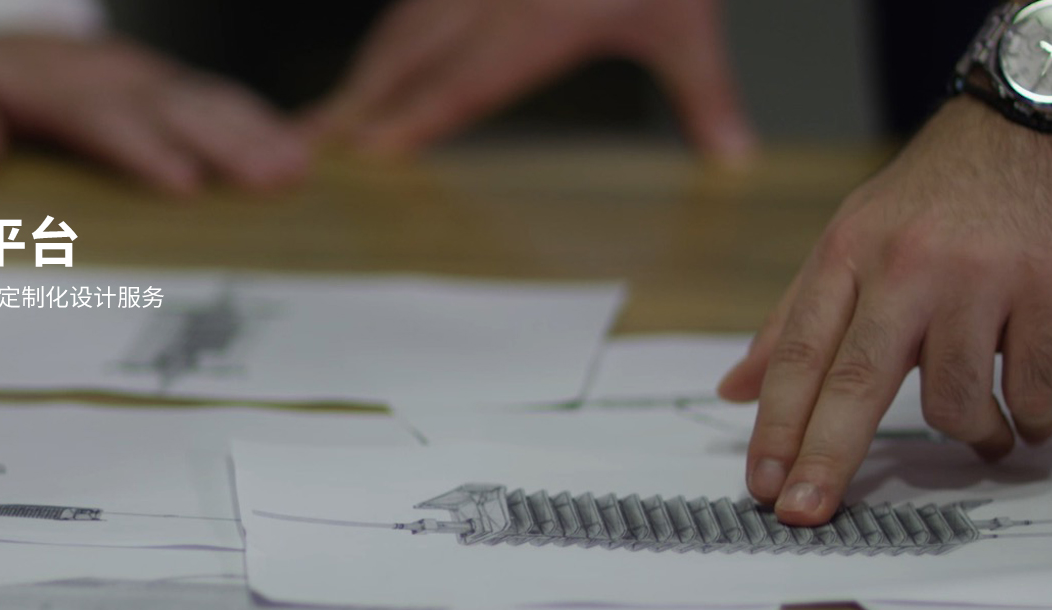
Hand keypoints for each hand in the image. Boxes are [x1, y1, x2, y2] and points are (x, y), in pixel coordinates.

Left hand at [0, 34, 309, 194]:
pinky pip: (222, 102)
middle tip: (275, 178)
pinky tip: (298, 150)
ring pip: (210, 103)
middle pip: (178, 110)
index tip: (184, 184)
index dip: (147, 150)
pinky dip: (263, 124)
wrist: (2, 36)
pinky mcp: (172, 89)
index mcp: (62, 87)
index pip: (108, 118)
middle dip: (229, 144)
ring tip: (297, 169)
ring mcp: (152, 81)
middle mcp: (118, 79)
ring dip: (257, 136)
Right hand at [309, 0, 754, 163]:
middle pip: (416, 50)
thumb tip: (732, 152)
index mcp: (549, 15)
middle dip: (364, 96)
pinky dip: (392, 26)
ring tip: (336, 103)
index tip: (372, 145)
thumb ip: (703, 89)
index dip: (416, 116)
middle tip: (319, 137)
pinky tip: (381, 49)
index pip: (469, 80)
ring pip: (409, 16)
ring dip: (369, 64)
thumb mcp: (687, 18)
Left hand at [716, 96, 1051, 524]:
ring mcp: (980, 279)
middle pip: (857, 381)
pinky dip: (1030, 418)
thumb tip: (735, 390)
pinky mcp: (1050, 287)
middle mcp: (906, 268)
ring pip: (954, 397)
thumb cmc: (933, 194)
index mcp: (847, 254)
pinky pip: (1034, 384)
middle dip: (826, 456)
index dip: (776, 425)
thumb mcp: (848, 236)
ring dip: (969, 438)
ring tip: (983, 439)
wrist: (1033, 122)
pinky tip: (1027, 419)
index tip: (760, 483)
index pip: (799, 353)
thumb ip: (793, 319)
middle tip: (805, 512)